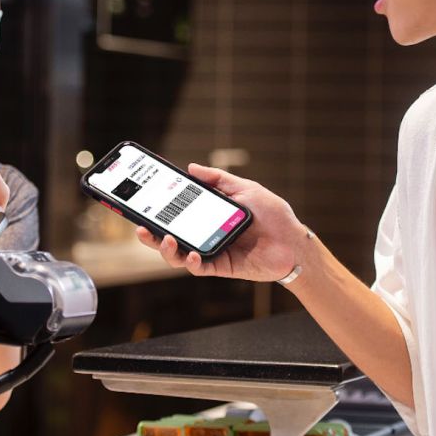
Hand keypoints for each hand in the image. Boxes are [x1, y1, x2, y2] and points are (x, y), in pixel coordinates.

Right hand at [134, 164, 310, 282]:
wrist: (295, 241)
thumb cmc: (273, 214)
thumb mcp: (245, 188)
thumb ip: (219, 179)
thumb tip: (191, 168)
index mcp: (209, 215)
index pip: (178, 214)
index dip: (159, 211)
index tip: (143, 202)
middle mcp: (206, 234)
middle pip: (171, 237)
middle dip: (152, 235)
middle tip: (140, 227)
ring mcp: (213, 251)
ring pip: (180, 255)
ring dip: (167, 249)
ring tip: (164, 239)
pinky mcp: (223, 267)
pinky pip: (200, 268)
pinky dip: (192, 262)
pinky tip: (191, 254)